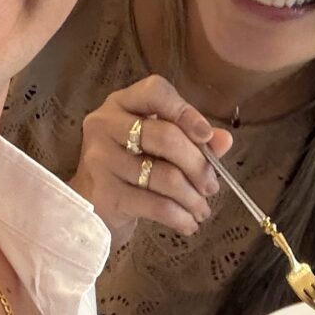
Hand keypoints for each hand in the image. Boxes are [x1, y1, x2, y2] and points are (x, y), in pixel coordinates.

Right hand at [72, 76, 231, 243]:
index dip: (185, 111)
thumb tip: (224, 140)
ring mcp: (101, 159)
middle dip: (198, 165)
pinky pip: (157, 206)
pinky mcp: (105, 194)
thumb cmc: (129, 168)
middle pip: (166, 137)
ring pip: (165, 176)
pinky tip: (189, 223)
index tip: (207, 136)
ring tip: (202, 209)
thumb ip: (191, 139)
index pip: (155, 91)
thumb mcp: (157, 146)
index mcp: (121, 104)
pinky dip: (180, 217)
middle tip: (211, 186)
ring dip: (193, 197)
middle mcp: (105, 125)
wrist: (90, 207)